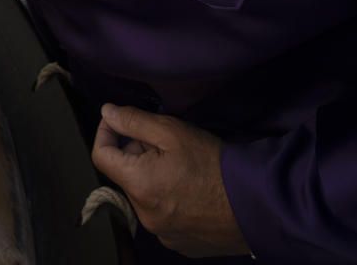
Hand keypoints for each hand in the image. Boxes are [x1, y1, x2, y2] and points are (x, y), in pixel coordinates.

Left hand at [92, 104, 247, 256]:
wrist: (255, 204)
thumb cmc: (215, 165)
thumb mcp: (173, 131)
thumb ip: (134, 121)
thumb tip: (108, 112)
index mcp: (138, 185)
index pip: (100, 155)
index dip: (106, 132)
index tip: (119, 120)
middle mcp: (144, 214)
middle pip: (126, 175)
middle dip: (137, 154)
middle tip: (165, 143)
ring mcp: (161, 232)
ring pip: (144, 196)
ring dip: (153, 177)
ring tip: (183, 166)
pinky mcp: (179, 242)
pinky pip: (163, 216)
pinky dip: (169, 199)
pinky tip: (191, 189)